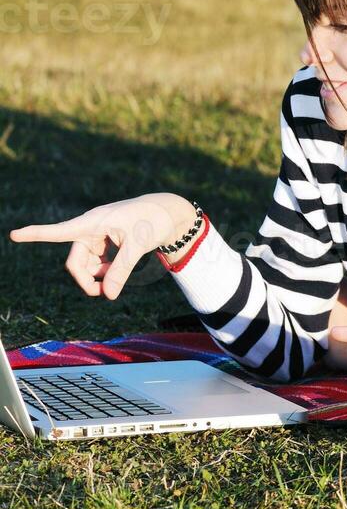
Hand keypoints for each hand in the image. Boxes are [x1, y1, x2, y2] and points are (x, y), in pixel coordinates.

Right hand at [9, 193, 199, 299]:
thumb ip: (121, 270)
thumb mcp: (138, 245)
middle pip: (76, 263)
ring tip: (117, 280)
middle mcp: (90, 228)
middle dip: (87, 280)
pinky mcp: (104, 243)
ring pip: (86, 266)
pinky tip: (118, 271)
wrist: (169, 213)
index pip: (60, 231)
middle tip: (103, 294)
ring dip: (98, 277)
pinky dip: (106, 272)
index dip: (35, 234)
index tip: (14, 234)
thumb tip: (107, 295)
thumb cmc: (154, 221)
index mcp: (93, 222)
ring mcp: (96, 236)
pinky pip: (97, 264)